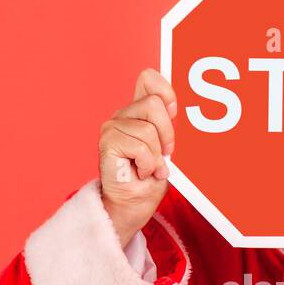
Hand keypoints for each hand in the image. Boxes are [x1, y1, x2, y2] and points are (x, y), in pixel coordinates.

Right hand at [99, 68, 176, 246]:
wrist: (133, 206)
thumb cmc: (150, 179)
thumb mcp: (167, 146)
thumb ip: (168, 124)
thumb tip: (175, 105)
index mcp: (138, 111)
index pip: (148, 79)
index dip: (165, 91)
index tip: (174, 112)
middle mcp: (123, 115)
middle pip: (154, 104)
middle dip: (167, 134)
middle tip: (163, 155)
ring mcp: (112, 127)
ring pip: (149, 129)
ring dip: (156, 156)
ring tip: (149, 167)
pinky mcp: (108, 142)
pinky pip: (140, 146)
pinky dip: (147, 164)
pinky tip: (140, 172)